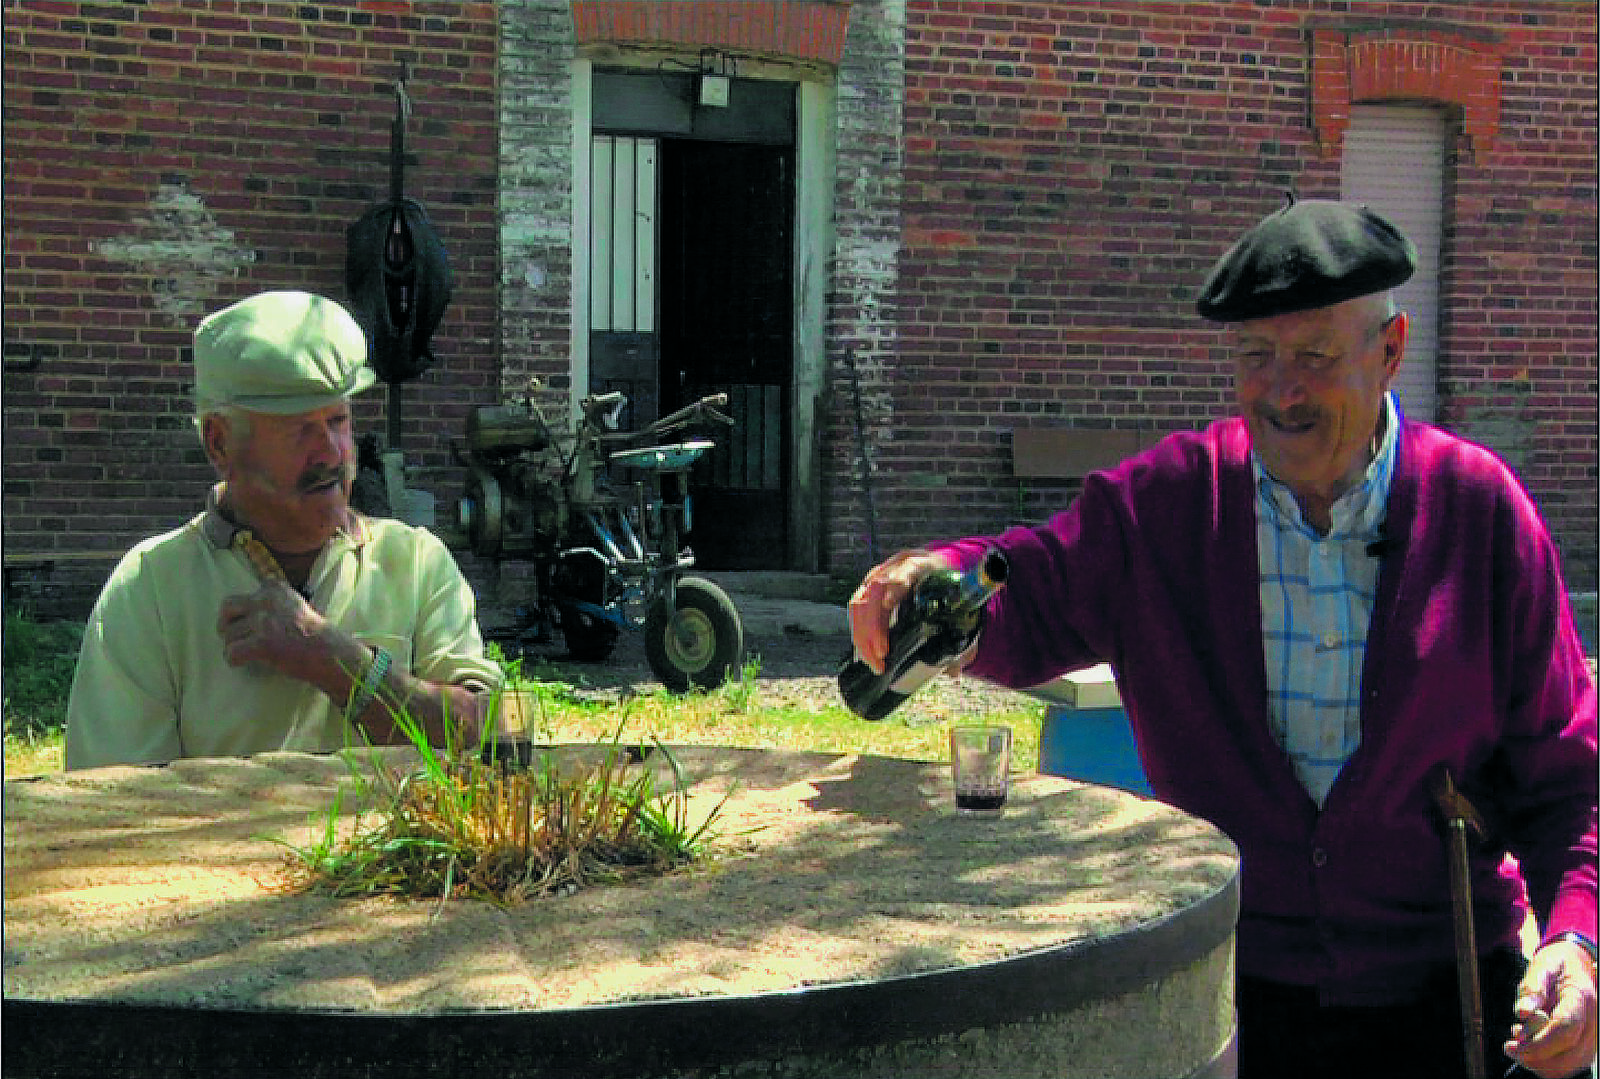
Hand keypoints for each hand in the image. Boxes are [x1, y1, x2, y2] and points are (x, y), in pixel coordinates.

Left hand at [217, 581, 364, 689]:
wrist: (329, 653)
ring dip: (235, 646)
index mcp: (274, 588)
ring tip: (250, 654)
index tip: (248, 622)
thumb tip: (243, 612)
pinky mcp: (262, 643)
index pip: (243, 594)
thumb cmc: (313, 634)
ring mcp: (264, 621)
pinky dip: (234, 660)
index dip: (242, 611)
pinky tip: (244, 663)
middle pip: (227, 608)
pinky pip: (232, 653)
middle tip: (232, 636)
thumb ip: (271, 602)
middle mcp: (266, 600)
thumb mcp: (293, 605)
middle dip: (225, 623)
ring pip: (229, 635)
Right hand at [846, 548, 954, 673]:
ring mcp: (878, 575)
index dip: (896, 585)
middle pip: (875, 592)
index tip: (888, 605)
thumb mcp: (958, 602)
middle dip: (874, 626)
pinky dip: (858, 631)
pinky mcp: (868, 587)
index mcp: (922, 564)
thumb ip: (960, 632)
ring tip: (873, 661)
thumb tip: (954, 672)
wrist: (937, 567)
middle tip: (882, 655)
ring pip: (861, 603)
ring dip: (863, 634)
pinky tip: (865, 652)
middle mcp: (895, 566)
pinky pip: (856, 609)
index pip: (907, 570)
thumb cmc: (947, 588)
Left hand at [1503, 939, 1597, 1077]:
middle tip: (1509, 1048)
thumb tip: (1523, 1013)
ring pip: (1570, 1065)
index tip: (1511, 1043)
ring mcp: (1592, 1037)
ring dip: (1540, 1063)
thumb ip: (1532, 988)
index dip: (1538, 1041)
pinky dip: (1547, 1064)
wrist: (1575, 967)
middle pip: (1569, 1053)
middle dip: (1535, 1057)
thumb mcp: (1541, 968)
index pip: (1564, 1028)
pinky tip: (1530, 1047)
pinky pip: (1569, 1065)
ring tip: (1518, 1044)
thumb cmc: (1555, 967)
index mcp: (1581, 998)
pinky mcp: (1586, 1047)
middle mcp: (1593, 1022)